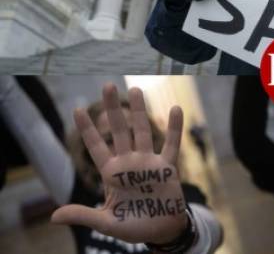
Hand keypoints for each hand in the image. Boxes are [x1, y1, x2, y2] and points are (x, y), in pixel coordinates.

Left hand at [51, 84, 186, 244]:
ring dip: (139, 111)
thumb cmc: (133, 226)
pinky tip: (175, 108)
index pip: (96, 146)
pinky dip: (174, 127)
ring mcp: (148, 162)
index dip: (87, 129)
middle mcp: (129, 162)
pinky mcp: (166, 166)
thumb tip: (54, 216)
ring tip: (135, 89)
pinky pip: (171, 144)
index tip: (78, 108)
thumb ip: (84, 215)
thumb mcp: (106, 223)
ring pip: (142, 131)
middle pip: (119, 131)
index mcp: (111, 173)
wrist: (161, 230)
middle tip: (107, 85)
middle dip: (113, 110)